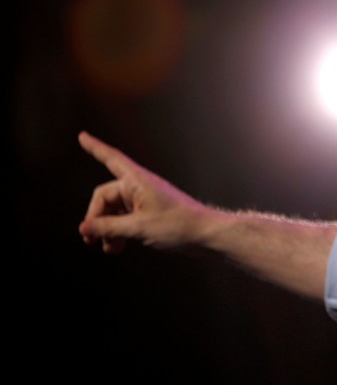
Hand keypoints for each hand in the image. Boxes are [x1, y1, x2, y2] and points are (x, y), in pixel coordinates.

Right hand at [78, 131, 212, 253]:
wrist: (206, 235)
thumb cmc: (178, 225)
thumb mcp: (138, 227)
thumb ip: (108, 227)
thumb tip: (85, 227)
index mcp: (137, 181)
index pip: (111, 159)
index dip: (95, 148)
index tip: (82, 136)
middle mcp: (139, 187)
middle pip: (105, 197)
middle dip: (97, 218)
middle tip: (90, 240)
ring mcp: (145, 201)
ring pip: (114, 211)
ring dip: (108, 229)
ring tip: (109, 248)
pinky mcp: (150, 214)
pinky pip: (126, 219)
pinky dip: (119, 232)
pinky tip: (117, 247)